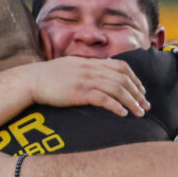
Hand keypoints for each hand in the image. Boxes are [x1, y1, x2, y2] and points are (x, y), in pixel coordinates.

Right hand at [22, 57, 149, 117]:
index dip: (135, 79)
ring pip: (116, 89)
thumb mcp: (72, 66)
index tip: (142, 91)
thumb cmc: (50, 76)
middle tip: (146, 106)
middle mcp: (91, 69)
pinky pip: (103, 99)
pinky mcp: (79, 93)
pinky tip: (123, 114)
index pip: (121, 67)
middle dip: (138, 93)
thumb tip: (103, 70)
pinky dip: (116, 106)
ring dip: (131, 102)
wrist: (31, 80)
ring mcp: (85, 80)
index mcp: (91, 62)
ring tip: (140, 113)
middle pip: (123, 79)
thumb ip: (89, 68)